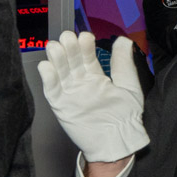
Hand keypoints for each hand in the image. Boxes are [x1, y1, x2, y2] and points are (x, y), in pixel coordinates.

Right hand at [36, 31, 148, 164]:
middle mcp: (80, 83)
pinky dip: (48, 79)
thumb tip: (123, 40)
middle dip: (68, 48)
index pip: (86, 56)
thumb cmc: (127, 115)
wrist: (120, 139)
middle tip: (67, 37)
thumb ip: (123, 63)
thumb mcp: (129, 85)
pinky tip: (46, 66)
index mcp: (95, 76)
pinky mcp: (61, 107)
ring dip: (56, 59)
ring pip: (60, 73)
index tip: (85, 36)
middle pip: (70, 62)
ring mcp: (70, 94)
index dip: (84, 46)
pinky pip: (52, 92)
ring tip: (55, 47)